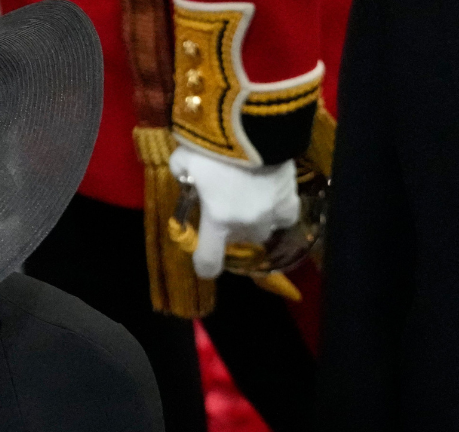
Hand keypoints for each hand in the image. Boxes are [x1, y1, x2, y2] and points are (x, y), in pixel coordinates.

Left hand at [169, 144, 299, 278]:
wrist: (256, 125)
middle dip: (231, 234)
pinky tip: (272, 202)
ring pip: (264, 232)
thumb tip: (183, 174)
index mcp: (218, 219)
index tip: (204, 267)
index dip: (205, 267)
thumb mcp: (184, 160)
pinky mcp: (290, 195)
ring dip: (254, 225)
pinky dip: (279, 213)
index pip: (210, 260)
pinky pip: (287, 215)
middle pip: (240, 242)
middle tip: (225, 216)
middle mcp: (247, 222)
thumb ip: (181, 173)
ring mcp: (272, 210)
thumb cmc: (214, 146)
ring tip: (248, 209)